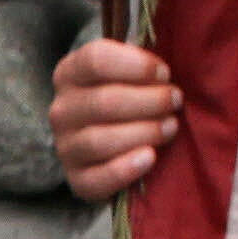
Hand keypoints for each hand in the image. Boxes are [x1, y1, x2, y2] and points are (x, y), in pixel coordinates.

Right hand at [50, 36, 180, 202]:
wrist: (118, 143)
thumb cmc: (134, 95)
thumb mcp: (134, 72)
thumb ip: (146, 63)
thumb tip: (174, 60)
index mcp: (71, 72)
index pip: (95, 59)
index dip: (136, 65)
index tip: (165, 73)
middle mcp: (62, 109)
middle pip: (103, 101)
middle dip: (149, 101)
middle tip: (176, 101)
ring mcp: (65, 146)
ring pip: (98, 140)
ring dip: (143, 132)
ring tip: (170, 126)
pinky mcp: (76, 179)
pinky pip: (96, 179)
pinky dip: (125, 169)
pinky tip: (150, 157)